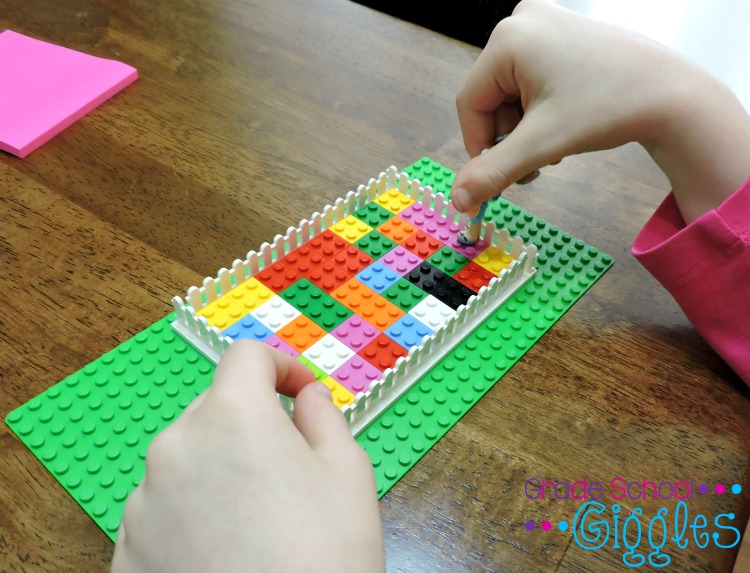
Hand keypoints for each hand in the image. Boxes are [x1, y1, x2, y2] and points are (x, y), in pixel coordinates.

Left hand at [111, 340, 384, 572]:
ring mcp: (144, 500)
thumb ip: (322, 416)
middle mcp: (175, 446)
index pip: (246, 357)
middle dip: (251, 423)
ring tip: (258, 520)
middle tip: (289, 466)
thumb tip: (304, 396)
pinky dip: (192, 513)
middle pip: (215, 409)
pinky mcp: (127, 548)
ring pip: (188, 460)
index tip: (298, 391)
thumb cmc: (325, 557)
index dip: (279, 365)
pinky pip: (165, 508)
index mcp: (231, 416)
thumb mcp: (348, 473)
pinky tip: (224, 551)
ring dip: (219, 470)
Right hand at [452, 0, 749, 222]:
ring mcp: (543, 24)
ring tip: (557, 142)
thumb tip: (457, 202)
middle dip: (509, 136)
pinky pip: (530, 79)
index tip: (499, 176)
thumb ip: (494, 173)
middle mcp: (521, 21)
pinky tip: (565, 120)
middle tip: (538, 161)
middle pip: (490, 97)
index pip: (469, 103)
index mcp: (509, 38)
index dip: (479, 146)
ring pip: (510, 92)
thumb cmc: (610, 108)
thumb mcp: (543, 144)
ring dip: (525, 127)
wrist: (673, 95)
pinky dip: (540, 108)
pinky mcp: (560, 34)